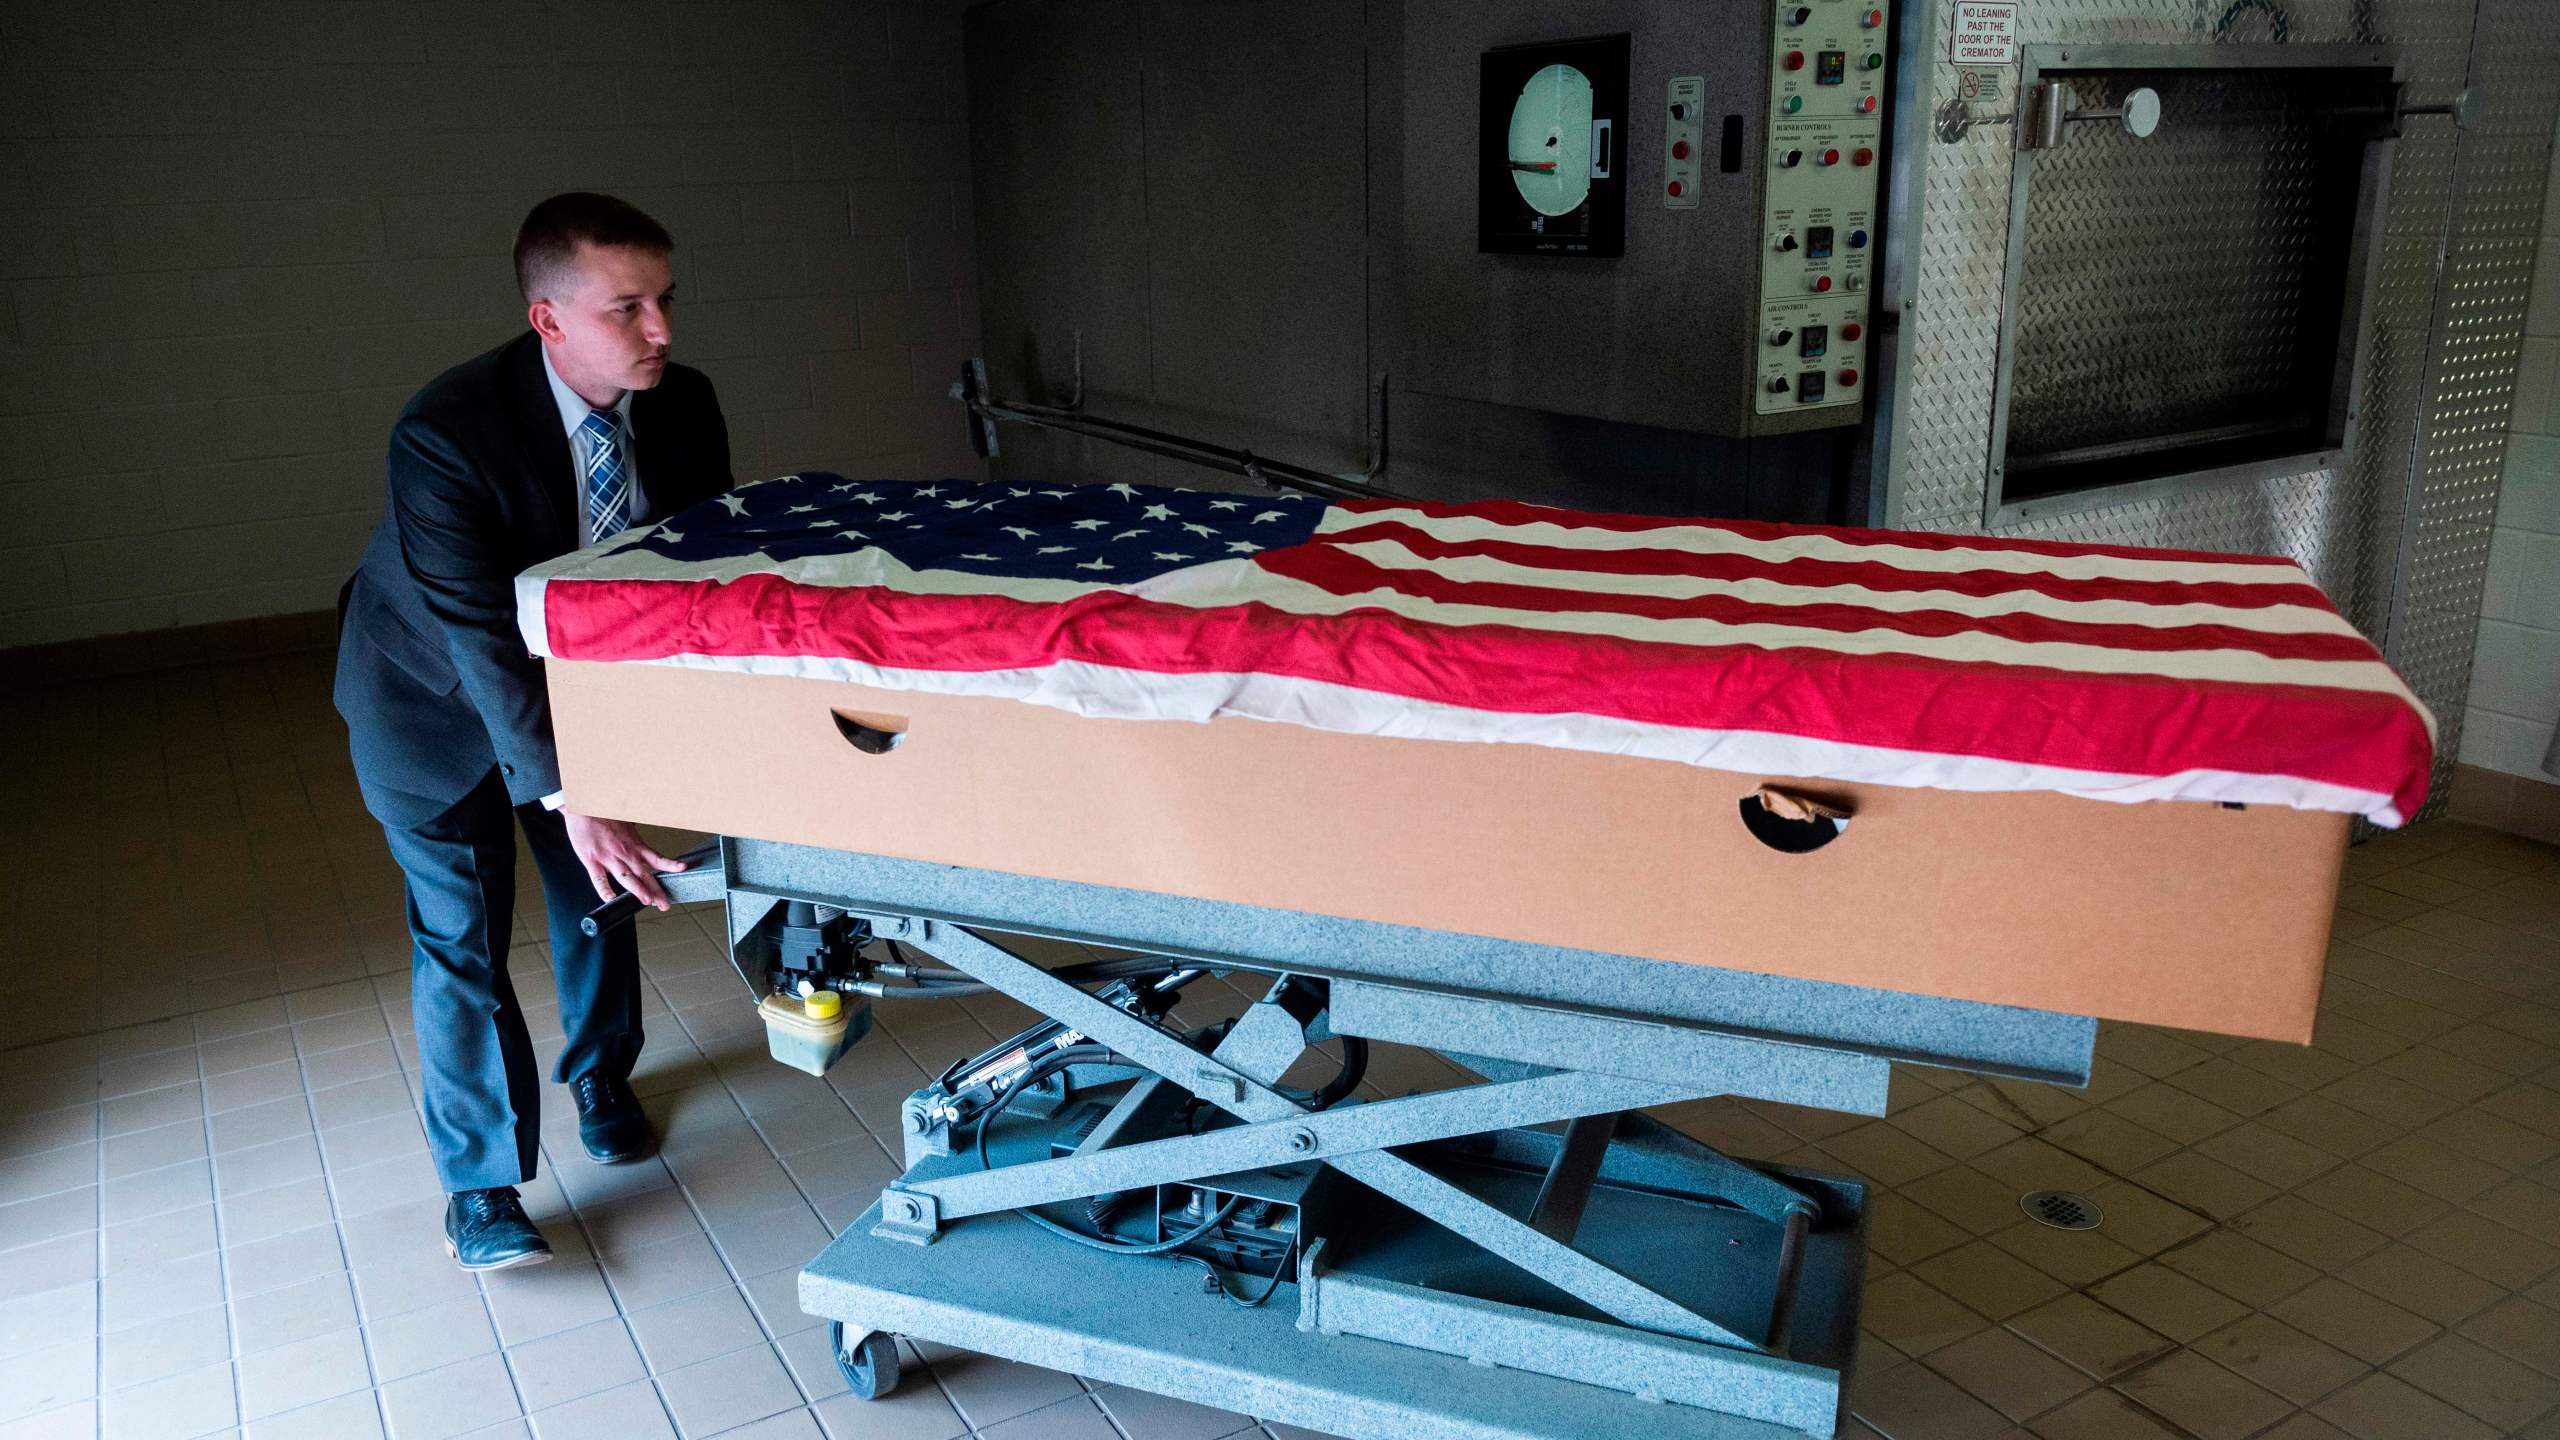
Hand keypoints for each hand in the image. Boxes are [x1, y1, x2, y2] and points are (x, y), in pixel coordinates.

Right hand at [563, 813, 688, 910]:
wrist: (583, 808)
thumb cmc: (603, 815)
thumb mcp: (627, 825)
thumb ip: (635, 839)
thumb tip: (644, 847)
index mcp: (633, 844)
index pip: (656, 858)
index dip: (670, 864)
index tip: (682, 869)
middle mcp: (624, 852)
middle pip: (644, 874)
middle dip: (656, 890)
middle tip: (665, 904)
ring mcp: (608, 857)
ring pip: (626, 878)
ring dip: (638, 890)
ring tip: (648, 901)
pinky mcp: (592, 860)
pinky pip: (599, 878)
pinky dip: (604, 890)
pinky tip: (610, 899)